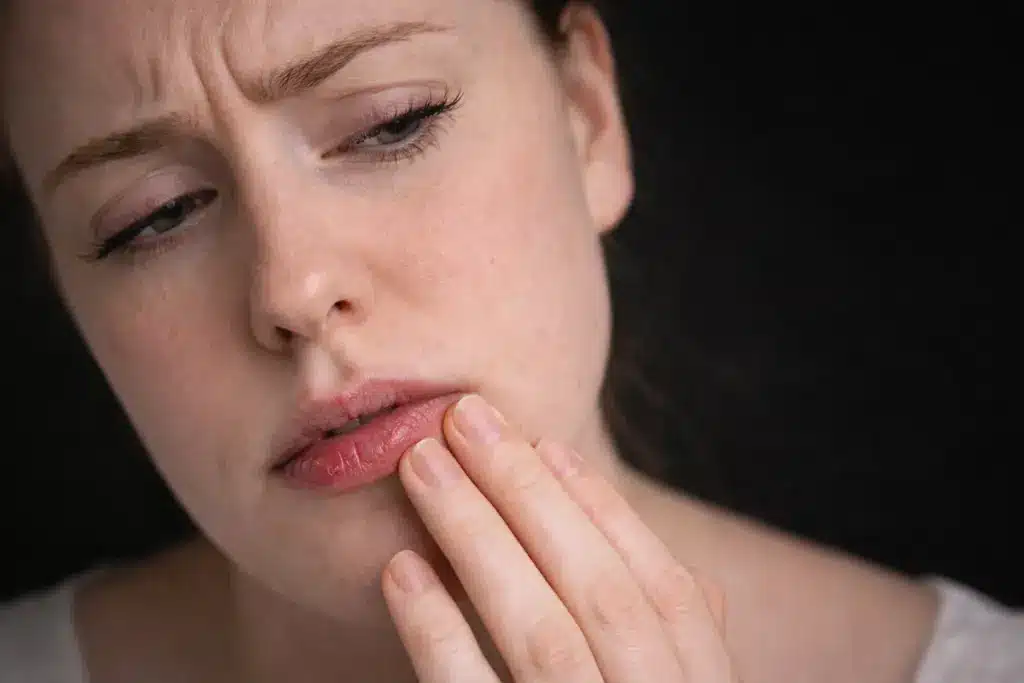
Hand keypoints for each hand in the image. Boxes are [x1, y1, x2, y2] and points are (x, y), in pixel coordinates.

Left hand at [380, 394, 738, 681]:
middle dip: (529, 494)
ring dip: (476, 534)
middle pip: (599, 593)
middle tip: (464, 417)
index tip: (549, 444)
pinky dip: (437, 629)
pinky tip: (401, 568)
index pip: (665, 592)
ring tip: (422, 463)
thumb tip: (704, 584)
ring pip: (539, 634)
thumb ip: (684, 652)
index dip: (607, 512)